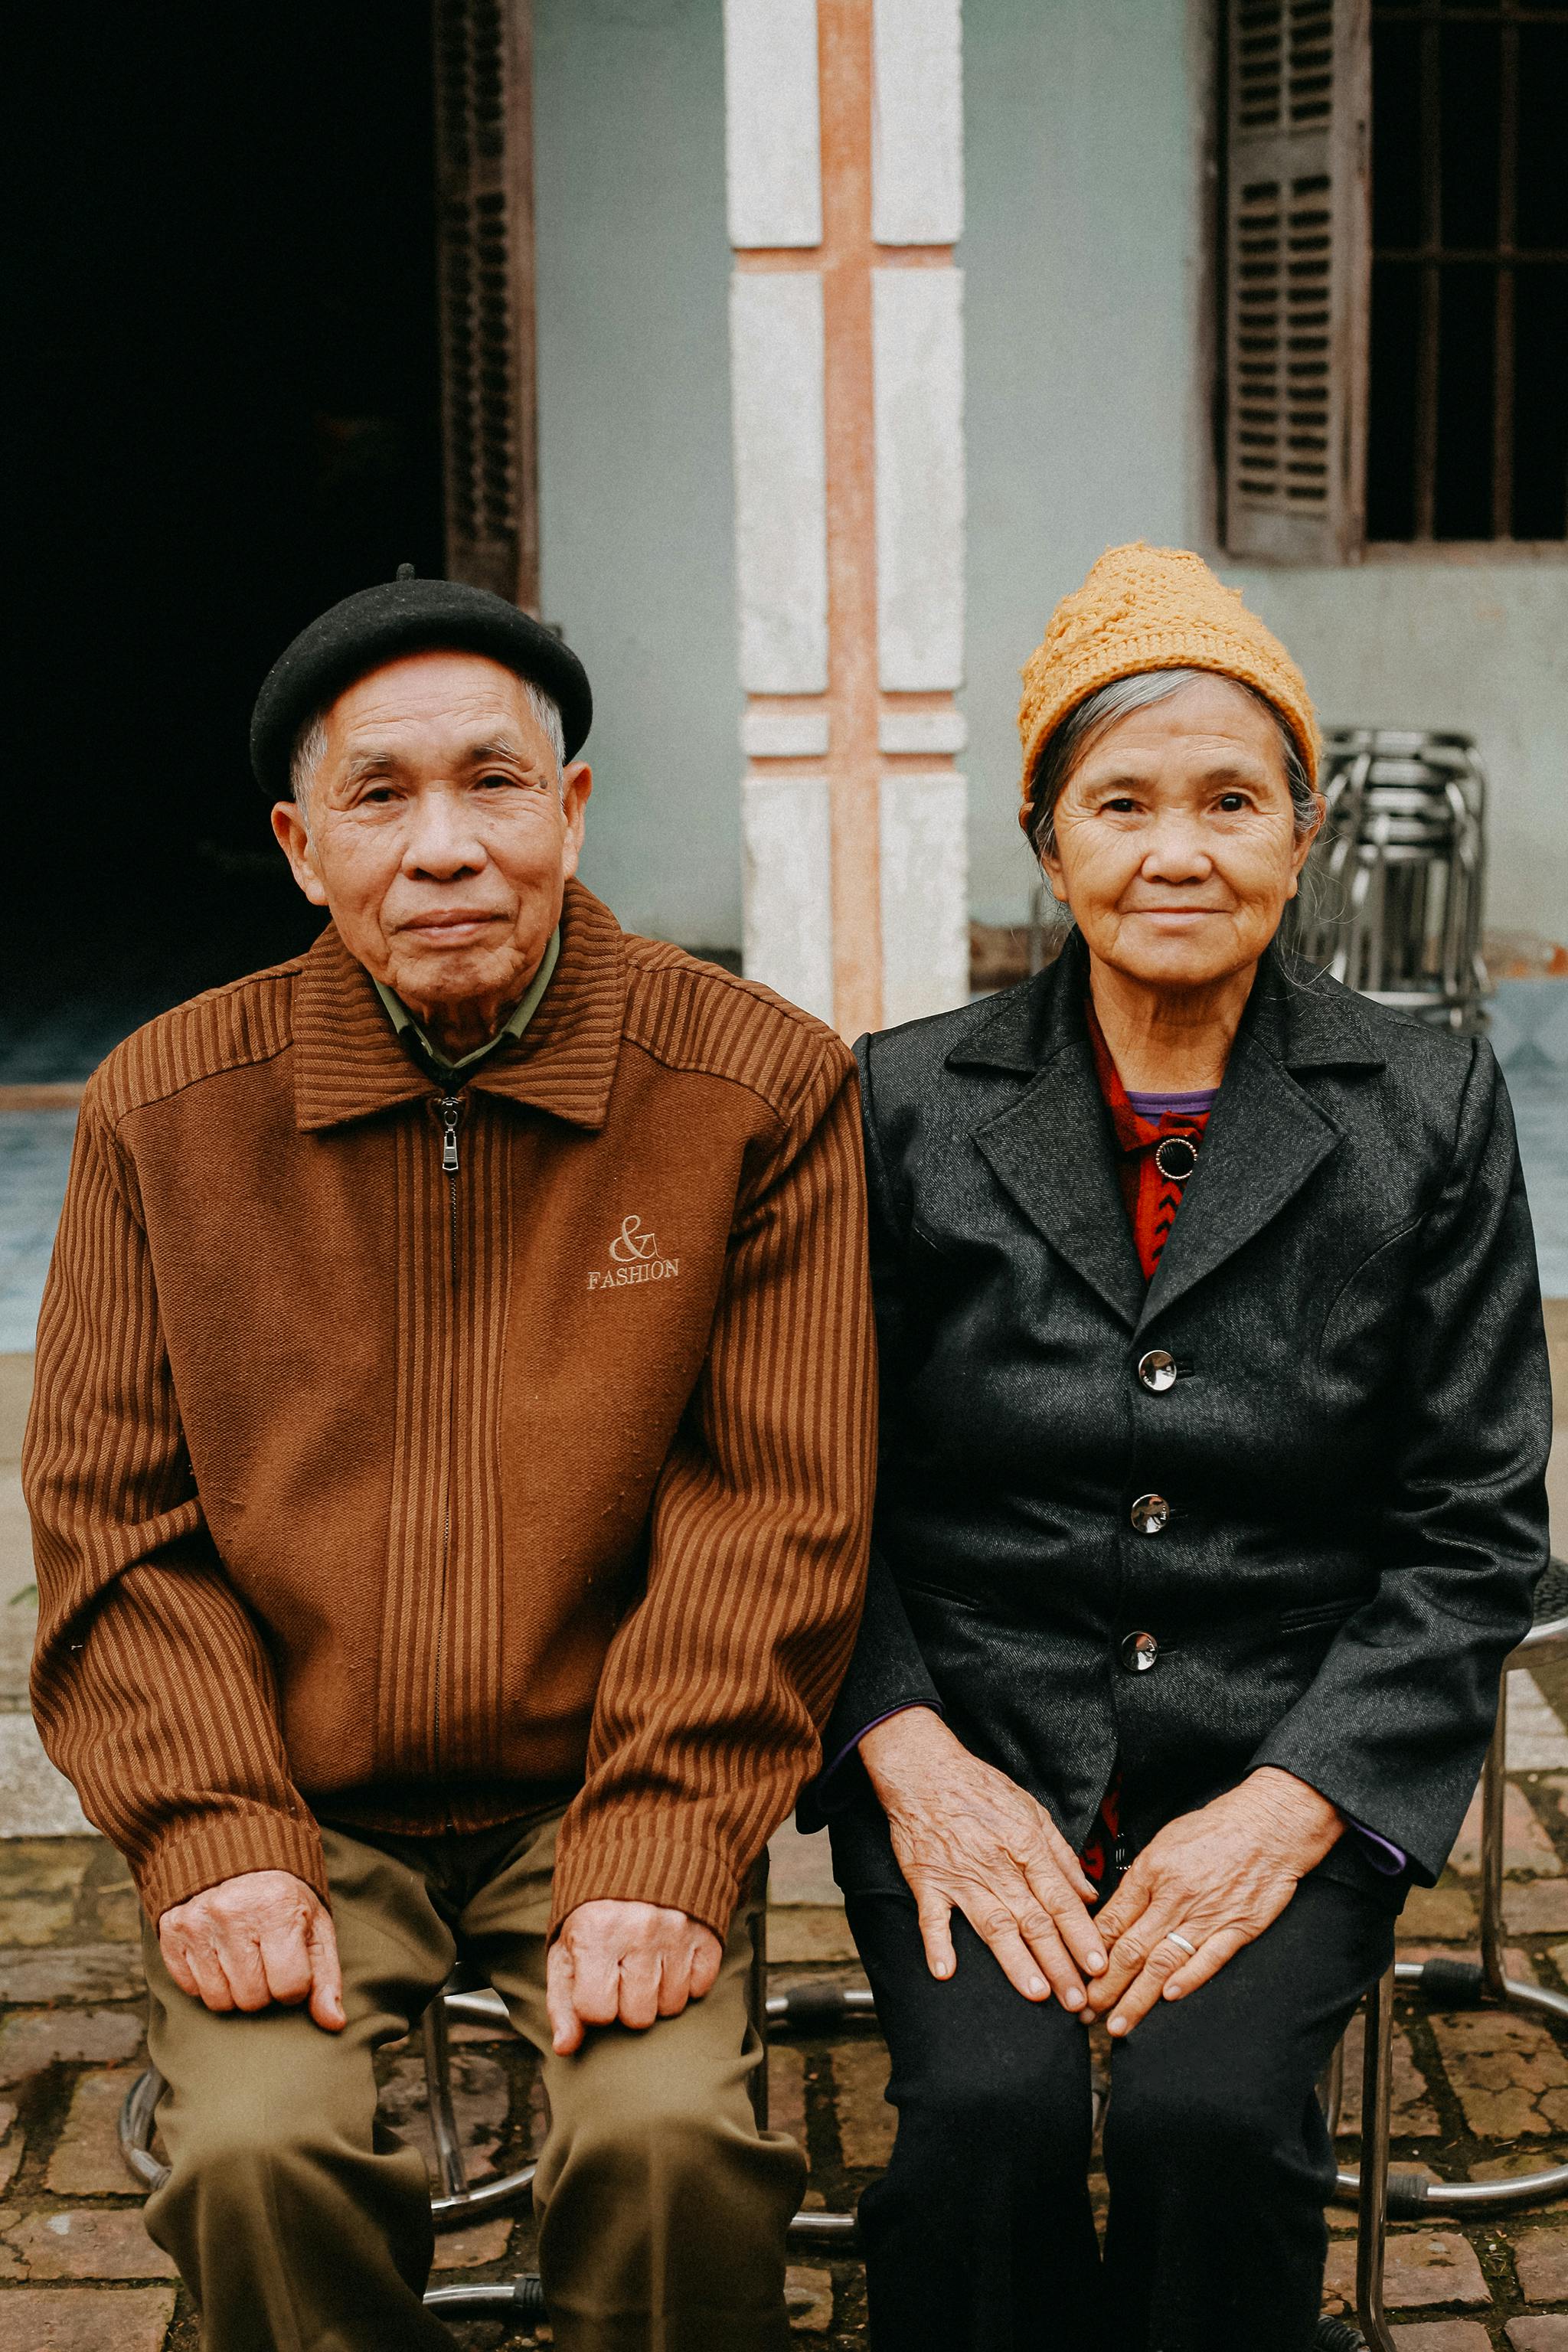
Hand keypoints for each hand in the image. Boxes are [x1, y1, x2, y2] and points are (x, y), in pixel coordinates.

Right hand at [158, 1869, 344, 2031]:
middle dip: (264, 1988)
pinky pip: (190, 1989)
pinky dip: (206, 1980)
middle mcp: (231, 1913)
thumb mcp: (314, 1929)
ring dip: (234, 1989)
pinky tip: (218, 1954)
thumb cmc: (284, 1901)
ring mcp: (197, 1922)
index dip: (294, 1985)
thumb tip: (334, 2023)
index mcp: (275, 1908)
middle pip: (251, 1999)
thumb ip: (325, 1978)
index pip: (288, 1986)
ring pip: (218, 2000)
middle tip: (265, 1958)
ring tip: (243, 1956)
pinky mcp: (171, 1931)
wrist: (240, 1860)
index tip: (292, 1964)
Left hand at [546, 1899, 722, 2055]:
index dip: (594, 2004)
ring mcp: (677, 1931)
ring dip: (659, 1992)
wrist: (641, 1859)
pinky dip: (687, 1979)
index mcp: (597, 1934)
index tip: (596, 1982)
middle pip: (639, 2017)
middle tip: (623, 1970)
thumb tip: (566, 2047)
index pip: (598, 2012)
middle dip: (628, 2002)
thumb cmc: (596, 1914)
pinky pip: (701, 1987)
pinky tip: (671, 1957)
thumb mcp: (566, 1950)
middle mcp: (640, 1931)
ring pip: (671, 2006)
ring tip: (647, 1962)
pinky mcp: (706, 1933)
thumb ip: (562, 2002)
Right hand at [860, 1706, 1106, 2009]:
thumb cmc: (979, 1788)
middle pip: (1034, 1921)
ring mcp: (961, 1876)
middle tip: (1077, 2000)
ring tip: (1037, 1992)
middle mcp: (997, 1866)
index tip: (1098, 1965)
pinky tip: (945, 1970)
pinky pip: (932, 1916)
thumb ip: (1060, 1855)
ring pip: (994, 1925)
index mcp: (1026, 1846)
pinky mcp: (928, 1881)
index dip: (1081, 1934)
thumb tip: (1087, 1893)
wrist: (925, 1770)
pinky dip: (937, 1943)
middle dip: (1059, 1963)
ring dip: (1015, 1961)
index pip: (1060, 1899)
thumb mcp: (1031, 1810)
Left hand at [1084, 1767, 1341, 2037]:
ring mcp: (1207, 1914)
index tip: (1076, 1978)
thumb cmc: (1215, 1830)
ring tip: (1118, 2023)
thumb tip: (1114, 1914)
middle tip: (1085, 2013)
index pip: (1112, 1921)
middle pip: (1131, 1949)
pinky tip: (1169, 1998)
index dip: (1090, 1954)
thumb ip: (1140, 1882)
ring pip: (1164, 1962)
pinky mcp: (1238, 1926)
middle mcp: (1175, 1896)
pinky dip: (1189, 1978)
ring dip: (1138, 1997)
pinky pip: (1210, 1958)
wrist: (1268, 1825)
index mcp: (1152, 1873)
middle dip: (1105, 1986)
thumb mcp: (1164, 1844)